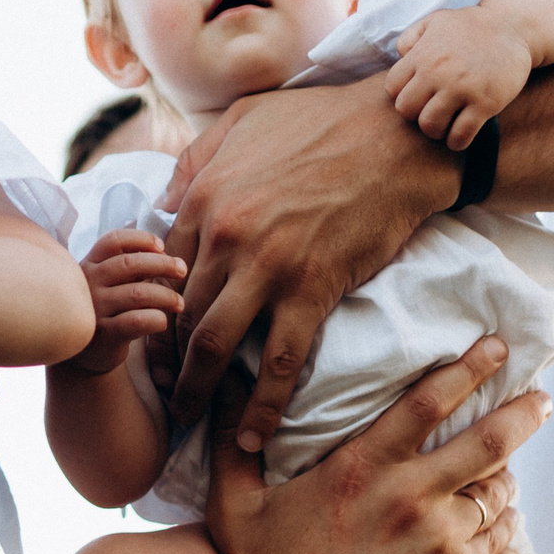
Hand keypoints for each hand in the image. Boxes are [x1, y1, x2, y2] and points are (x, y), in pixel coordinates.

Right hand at [63, 230, 186, 376]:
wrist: (87, 354)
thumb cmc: (108, 310)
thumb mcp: (112, 283)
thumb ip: (131, 267)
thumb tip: (165, 254)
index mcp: (90, 264)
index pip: (114, 240)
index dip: (141, 239)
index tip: (162, 247)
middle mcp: (88, 284)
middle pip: (130, 263)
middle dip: (163, 264)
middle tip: (182, 270)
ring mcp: (95, 310)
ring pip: (139, 293)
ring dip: (167, 296)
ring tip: (179, 303)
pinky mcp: (104, 335)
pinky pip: (138, 321)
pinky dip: (157, 318)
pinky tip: (162, 321)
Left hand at [158, 84, 459, 450]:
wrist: (397, 134)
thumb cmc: (323, 119)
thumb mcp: (243, 118)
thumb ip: (196, 158)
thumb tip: (163, 202)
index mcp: (204, 197)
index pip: (164, 271)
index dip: (156, 311)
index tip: (156, 339)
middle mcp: (225, 237)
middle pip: (180, 315)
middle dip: (167, 361)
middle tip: (165, 390)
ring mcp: (268, 267)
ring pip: (214, 346)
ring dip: (197, 392)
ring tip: (193, 421)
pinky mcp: (312, 290)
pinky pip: (279, 362)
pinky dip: (261, 405)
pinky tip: (252, 435)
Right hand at [206, 339, 545, 553]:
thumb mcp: (234, 508)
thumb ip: (234, 442)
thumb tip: (226, 389)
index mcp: (362, 469)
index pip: (429, 401)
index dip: (469, 367)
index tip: (495, 346)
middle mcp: (409, 499)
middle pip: (488, 440)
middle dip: (523, 411)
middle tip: (541, 395)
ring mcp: (438, 542)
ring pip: (496, 491)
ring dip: (508, 472)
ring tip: (512, 461)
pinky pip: (499, 537)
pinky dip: (506, 519)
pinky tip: (505, 511)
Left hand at [388, 4, 536, 148]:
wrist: (515, 27)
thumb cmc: (471, 27)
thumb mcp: (437, 20)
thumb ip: (411, 37)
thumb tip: (401, 58)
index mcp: (423, 54)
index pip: (393, 89)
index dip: (403, 96)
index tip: (419, 96)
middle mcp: (438, 72)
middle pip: (406, 111)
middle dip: (416, 115)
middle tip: (431, 112)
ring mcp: (462, 88)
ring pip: (430, 126)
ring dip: (436, 131)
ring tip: (446, 125)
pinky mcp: (486, 103)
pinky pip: (460, 135)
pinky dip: (458, 141)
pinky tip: (462, 134)